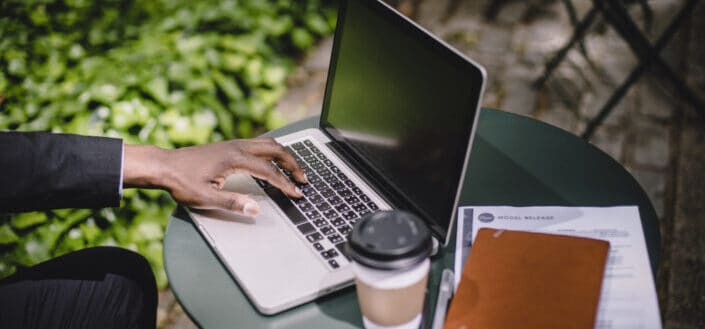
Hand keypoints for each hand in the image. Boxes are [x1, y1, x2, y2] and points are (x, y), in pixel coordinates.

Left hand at [123, 138, 306, 216]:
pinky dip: (273, 152)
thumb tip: (255, 210)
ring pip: (269, 144)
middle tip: (303, 179)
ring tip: (294, 170)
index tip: (297, 194)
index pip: (269, 171)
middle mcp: (237, 146)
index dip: (286, 184)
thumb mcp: (205, 197)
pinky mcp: (230, 145)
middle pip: (275, 150)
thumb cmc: (181, 182)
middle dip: (293, 165)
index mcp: (234, 158)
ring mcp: (234, 143)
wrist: (163, 166)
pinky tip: (273, 162)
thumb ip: (232, 203)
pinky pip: (259, 144)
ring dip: (284, 156)